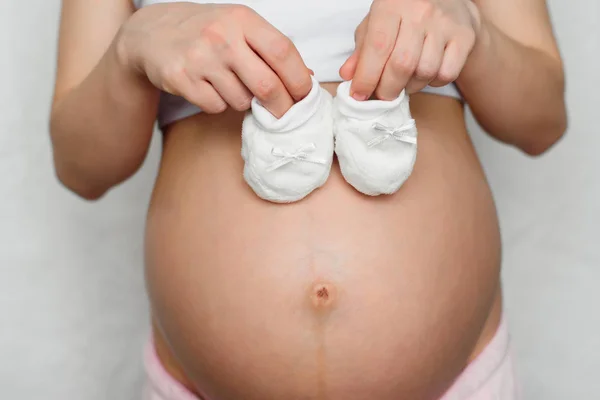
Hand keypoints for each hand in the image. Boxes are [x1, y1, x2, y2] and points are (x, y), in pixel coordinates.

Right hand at [116, 3, 311, 116]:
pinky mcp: (181, 78)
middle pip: (267, 85)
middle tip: (283, 114)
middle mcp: (221, 36)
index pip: (282, 52)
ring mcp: (199, 58)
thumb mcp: (239, 27)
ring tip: (228, 83)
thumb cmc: (206, 31)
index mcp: (242, 19)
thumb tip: (306, 79)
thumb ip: (271, 49)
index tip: (305, 96)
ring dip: (242, 101)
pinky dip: (218, 104)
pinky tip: (208, 87)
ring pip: (241, 101)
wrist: (151, 32)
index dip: (299, 79)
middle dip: (281, 107)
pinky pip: (216, 107)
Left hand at [340, 0, 480, 99]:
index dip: (366, 77)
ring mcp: (445, 23)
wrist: (451, 1)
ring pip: (424, 72)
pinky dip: (433, 83)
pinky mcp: (464, 37)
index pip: (377, 48)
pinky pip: (446, 74)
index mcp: (392, 5)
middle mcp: (420, 11)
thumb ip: (361, 50)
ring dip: (410, 87)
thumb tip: (347, 75)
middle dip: (387, 89)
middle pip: (401, 64)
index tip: (359, 95)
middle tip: (382, 96)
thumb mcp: (377, 24)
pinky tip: (425, 75)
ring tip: (403, 82)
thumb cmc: (405, 15)